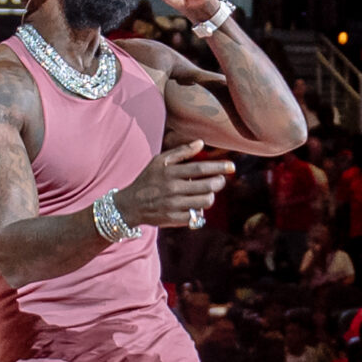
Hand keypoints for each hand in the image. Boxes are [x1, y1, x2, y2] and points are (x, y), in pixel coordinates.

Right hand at [111, 141, 232, 230]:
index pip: (200, 169)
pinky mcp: (173, 218)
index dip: (218, 167)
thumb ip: (181, 152)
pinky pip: (196, 215)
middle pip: (206, 186)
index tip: (231, 167)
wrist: (130, 204)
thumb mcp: (159, 161)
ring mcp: (173, 205)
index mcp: (170, 172)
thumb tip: (201, 143)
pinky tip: (196, 205)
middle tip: (220, 180)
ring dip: (210, 196)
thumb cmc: (148, 179)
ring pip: (204, 202)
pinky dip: (199, 210)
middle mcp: (172, 189)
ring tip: (208, 192)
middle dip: (219, 182)